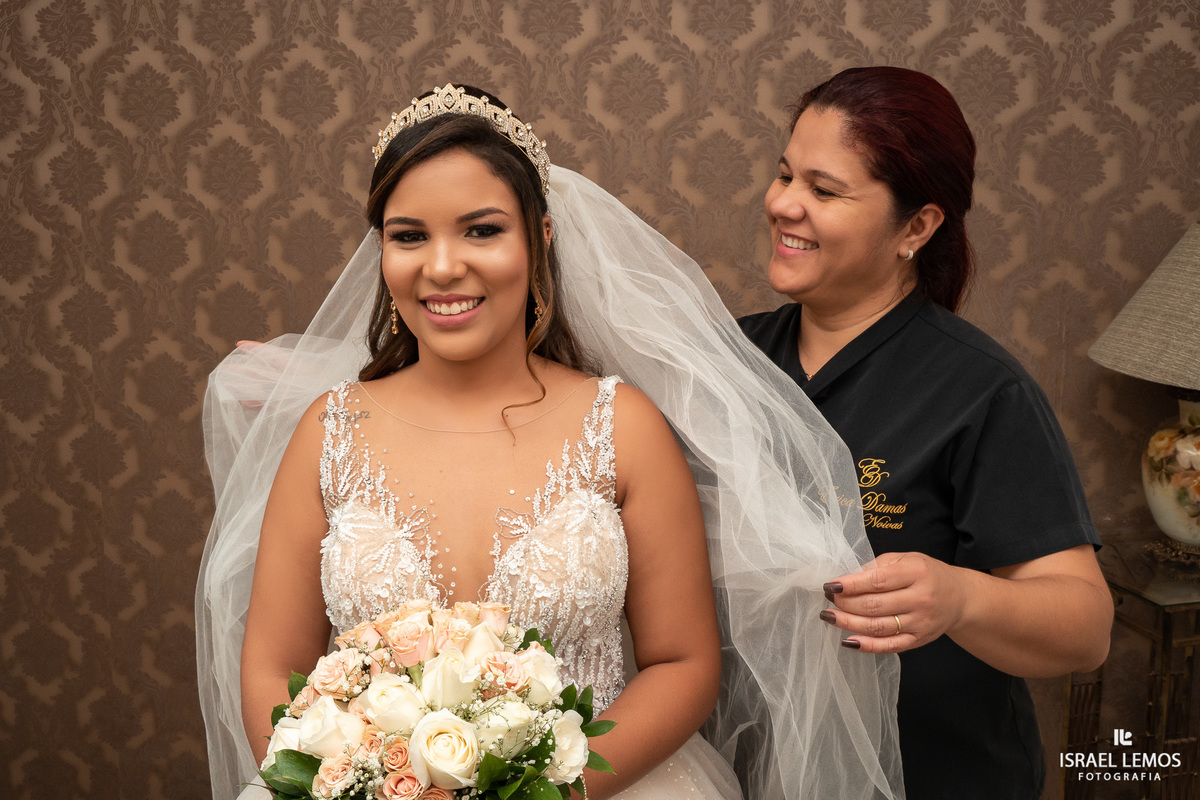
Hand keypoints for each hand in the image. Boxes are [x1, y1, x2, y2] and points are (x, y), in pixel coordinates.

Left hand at [820, 552, 969, 653]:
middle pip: (874, 605)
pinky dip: (867, 646)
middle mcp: (920, 599)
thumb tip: (848, 578)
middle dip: (845, 603)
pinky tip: (848, 640)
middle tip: (828, 599)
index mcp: (916, 573)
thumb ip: (879, 566)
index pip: (878, 580)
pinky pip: (889, 646)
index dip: (851, 584)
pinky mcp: (918, 640)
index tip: (830, 585)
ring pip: (878, 627)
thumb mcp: (907, 559)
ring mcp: (920, 623)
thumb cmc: (927, 574)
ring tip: (829, 616)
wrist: (960, 598)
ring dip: (849, 623)